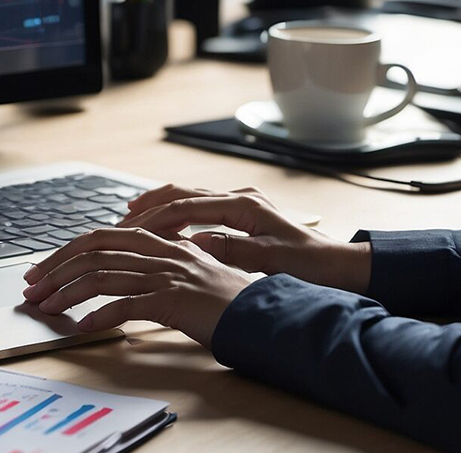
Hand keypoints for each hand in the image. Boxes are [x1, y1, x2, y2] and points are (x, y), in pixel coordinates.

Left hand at [20, 227, 251, 348]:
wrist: (261, 315)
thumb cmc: (224, 301)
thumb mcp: (187, 273)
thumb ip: (155, 266)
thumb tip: (116, 275)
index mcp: (161, 241)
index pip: (101, 236)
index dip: (67, 251)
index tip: (43, 268)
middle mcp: (160, 251)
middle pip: (94, 249)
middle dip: (57, 267)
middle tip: (32, 287)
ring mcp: (166, 273)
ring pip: (103, 276)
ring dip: (67, 293)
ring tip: (46, 308)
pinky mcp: (174, 300)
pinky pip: (127, 305)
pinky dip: (100, 316)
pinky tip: (84, 327)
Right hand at [118, 183, 370, 292]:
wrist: (339, 264)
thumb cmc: (309, 266)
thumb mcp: (269, 261)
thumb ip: (230, 250)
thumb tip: (191, 242)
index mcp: (243, 206)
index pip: (187, 207)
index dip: (156, 217)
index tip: (130, 227)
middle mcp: (238, 197)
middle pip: (183, 194)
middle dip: (150, 205)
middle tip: (121, 218)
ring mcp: (240, 202)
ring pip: (189, 197)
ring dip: (161, 205)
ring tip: (133, 215)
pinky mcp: (242, 213)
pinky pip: (201, 206)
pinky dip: (178, 211)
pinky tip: (166, 222)